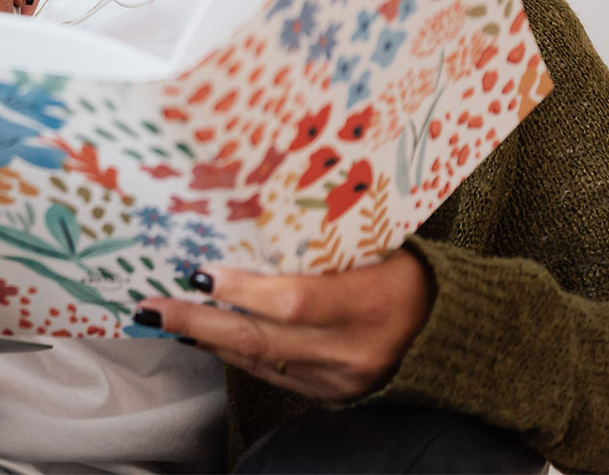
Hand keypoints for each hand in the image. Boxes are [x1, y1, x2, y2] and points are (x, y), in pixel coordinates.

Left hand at [135, 249, 434, 401]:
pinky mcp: (332, 393)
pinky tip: (205, 337)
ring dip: (207, 338)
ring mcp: (339, 378)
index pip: (294, 301)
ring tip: (163, 317)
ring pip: (260, 360)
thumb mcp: (378, 248)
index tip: (197, 272)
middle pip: (262, 339)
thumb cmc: (413, 276)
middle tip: (151, 305)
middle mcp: (350, 350)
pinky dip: (234, 354)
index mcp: (366, 304)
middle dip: (199, 321)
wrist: (457, 336)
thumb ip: (321, 243)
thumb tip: (249, 216)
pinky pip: (273, 375)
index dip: (243, 291)